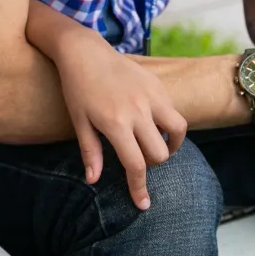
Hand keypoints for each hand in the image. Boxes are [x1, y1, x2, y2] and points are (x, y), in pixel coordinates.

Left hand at [50, 31, 187, 209]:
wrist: (85, 51)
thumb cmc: (77, 88)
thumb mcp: (79, 122)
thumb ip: (90, 152)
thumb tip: (94, 181)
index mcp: (115, 123)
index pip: (135, 165)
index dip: (139, 188)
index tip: (143, 204)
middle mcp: (137, 111)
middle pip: (159, 153)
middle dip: (151, 164)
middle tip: (138, 160)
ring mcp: (151, 95)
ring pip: (178, 130)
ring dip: (170, 144)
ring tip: (156, 145)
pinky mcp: (157, 85)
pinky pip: (173, 110)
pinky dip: (169, 123)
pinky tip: (154, 123)